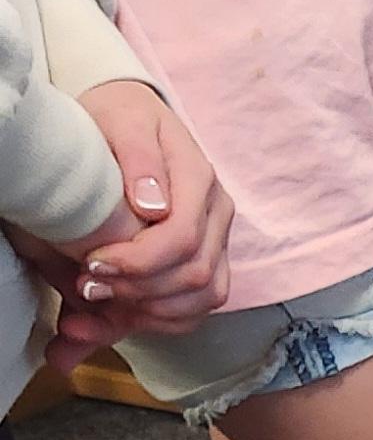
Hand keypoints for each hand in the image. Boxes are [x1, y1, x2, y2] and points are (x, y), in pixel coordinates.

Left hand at [42, 82, 232, 356]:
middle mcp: (218, 215)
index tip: (92, 263)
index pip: (184, 239)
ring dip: (151, 312)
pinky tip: (125, 315)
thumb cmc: (120, 119)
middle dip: (139, 291)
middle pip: (197, 276)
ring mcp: (217, 240)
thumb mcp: (122, 122)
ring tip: (102, 304)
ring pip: (204, 298)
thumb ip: (139, 158)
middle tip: (87, 287)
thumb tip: (153, 207)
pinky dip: (162, 321)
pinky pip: (198, 307)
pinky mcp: (207, 260)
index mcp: (200, 180)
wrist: (129, 120)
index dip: (139, 262)